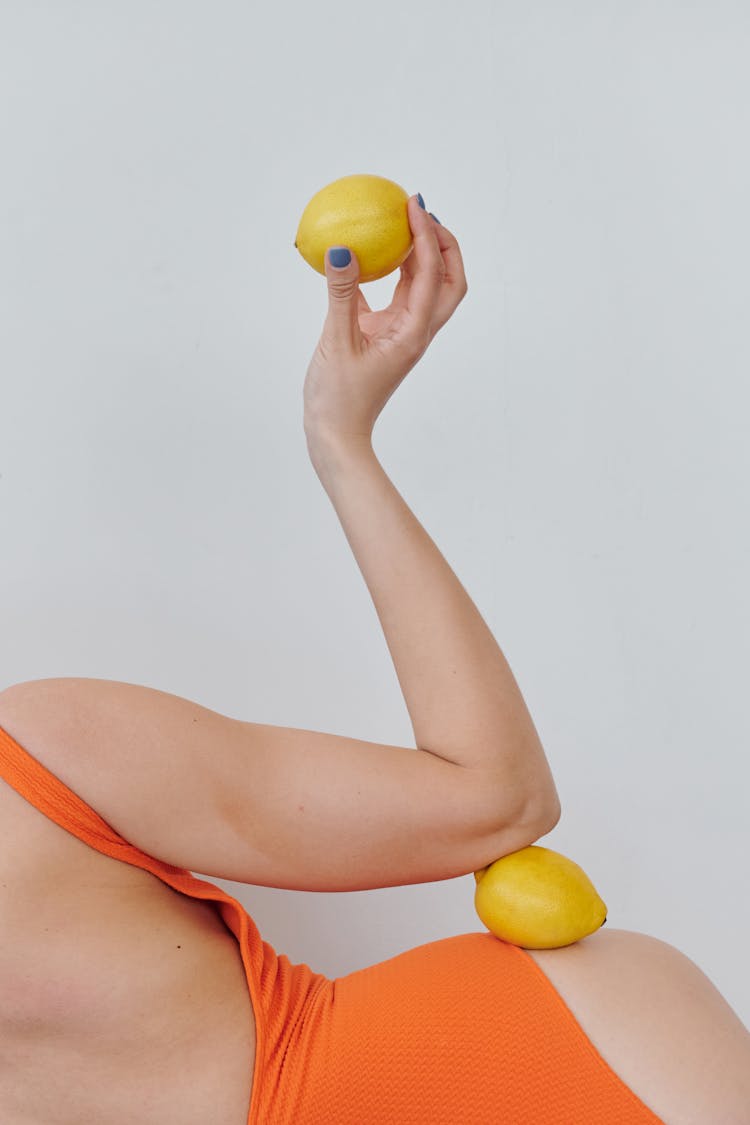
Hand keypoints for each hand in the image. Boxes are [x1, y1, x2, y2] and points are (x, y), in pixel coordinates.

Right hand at [302, 195, 467, 444]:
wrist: (336, 435)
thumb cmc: (337, 398)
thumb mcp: (336, 342)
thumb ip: (341, 294)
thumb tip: (342, 249)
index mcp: (413, 333)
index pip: (431, 275)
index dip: (426, 235)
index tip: (413, 204)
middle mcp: (416, 332)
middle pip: (449, 281)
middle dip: (443, 244)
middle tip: (420, 212)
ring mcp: (403, 335)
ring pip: (427, 288)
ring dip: (421, 255)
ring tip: (401, 225)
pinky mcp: (386, 338)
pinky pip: (398, 298)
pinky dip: (393, 273)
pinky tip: (371, 255)